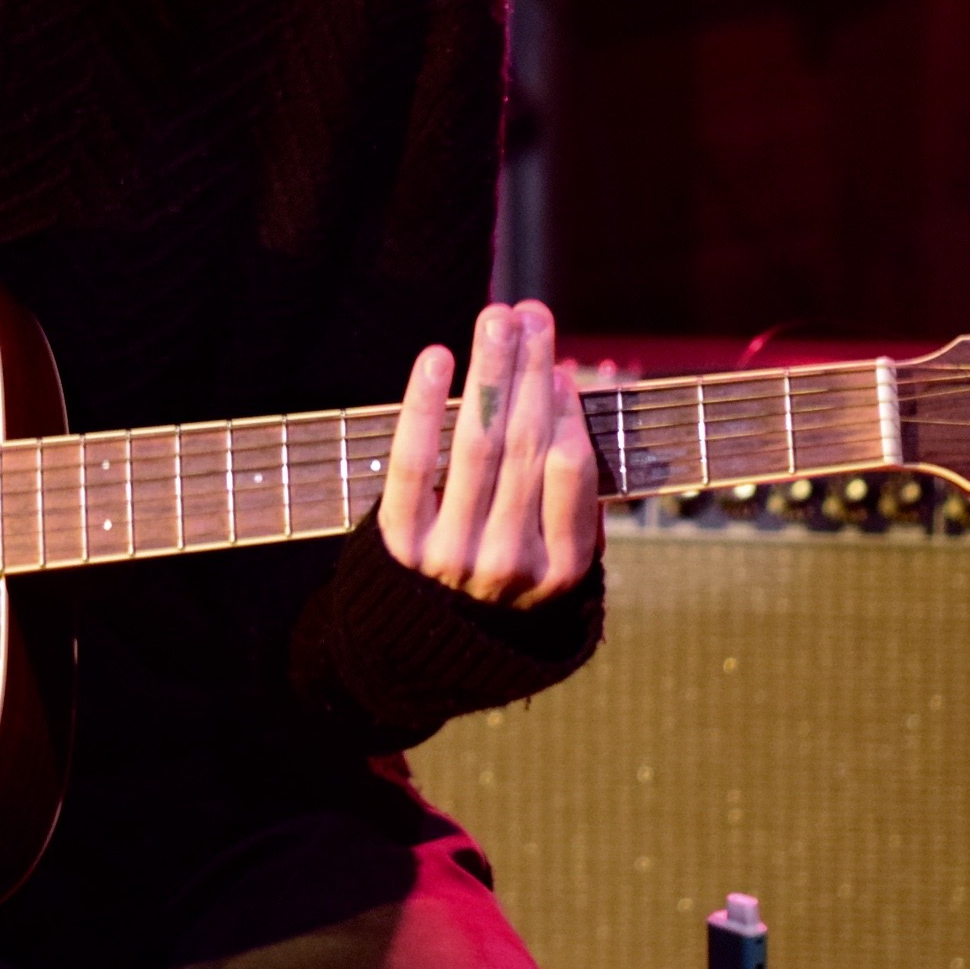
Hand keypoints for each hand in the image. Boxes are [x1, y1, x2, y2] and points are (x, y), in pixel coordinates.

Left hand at [377, 301, 603, 608]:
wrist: (422, 654)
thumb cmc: (501, 583)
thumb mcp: (552, 559)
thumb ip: (567, 491)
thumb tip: (562, 385)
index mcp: (561, 569)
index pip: (570, 473)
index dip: (566, 412)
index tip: (559, 366)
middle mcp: (510, 563)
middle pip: (525, 446)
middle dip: (530, 371)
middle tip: (531, 315)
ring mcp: (453, 554)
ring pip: (476, 444)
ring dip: (489, 372)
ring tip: (496, 320)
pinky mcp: (400, 543)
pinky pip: (414, 463)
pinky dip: (424, 405)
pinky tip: (438, 357)